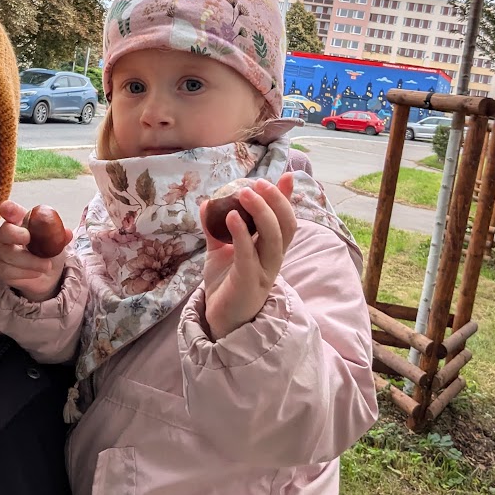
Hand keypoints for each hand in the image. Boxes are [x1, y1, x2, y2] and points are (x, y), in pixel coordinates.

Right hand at [0, 200, 70, 302]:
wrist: (44, 275)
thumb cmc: (45, 251)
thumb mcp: (54, 241)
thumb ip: (59, 235)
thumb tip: (67, 233)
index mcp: (19, 222)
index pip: (9, 211)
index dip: (8, 209)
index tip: (8, 208)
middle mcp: (6, 235)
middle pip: (5, 232)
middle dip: (16, 234)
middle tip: (28, 237)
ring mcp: (1, 253)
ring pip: (11, 255)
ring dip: (32, 261)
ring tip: (47, 265)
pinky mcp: (2, 271)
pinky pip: (12, 272)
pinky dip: (28, 273)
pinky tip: (37, 272)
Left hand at [199, 174, 296, 340]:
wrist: (220, 319)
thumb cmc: (226, 284)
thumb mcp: (221, 251)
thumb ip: (216, 229)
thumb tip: (206, 203)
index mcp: (270, 249)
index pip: (285, 220)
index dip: (287, 199)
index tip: (286, 175)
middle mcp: (273, 259)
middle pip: (286, 226)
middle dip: (276, 200)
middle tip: (257, 183)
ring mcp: (263, 271)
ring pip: (274, 238)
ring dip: (262, 212)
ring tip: (245, 193)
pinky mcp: (248, 282)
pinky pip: (248, 254)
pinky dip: (242, 233)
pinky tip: (232, 217)